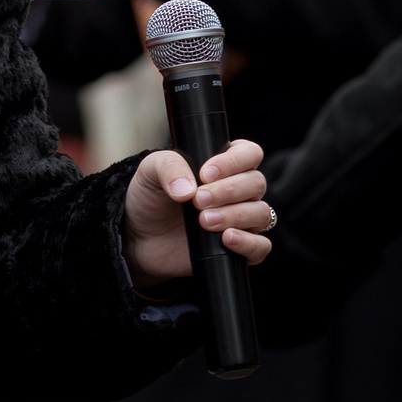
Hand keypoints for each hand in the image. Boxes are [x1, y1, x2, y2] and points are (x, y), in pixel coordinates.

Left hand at [123, 139, 270, 290]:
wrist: (140, 237)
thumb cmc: (150, 198)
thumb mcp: (150, 172)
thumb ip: (169, 168)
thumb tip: (189, 189)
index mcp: (224, 165)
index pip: (249, 154)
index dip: (234, 161)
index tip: (205, 174)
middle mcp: (239, 191)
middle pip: (256, 183)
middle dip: (228, 191)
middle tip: (198, 200)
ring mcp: (241, 220)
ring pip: (260, 213)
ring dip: (234, 215)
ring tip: (204, 220)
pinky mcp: (239, 248)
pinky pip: (261, 246)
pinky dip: (249, 242)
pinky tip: (226, 238)